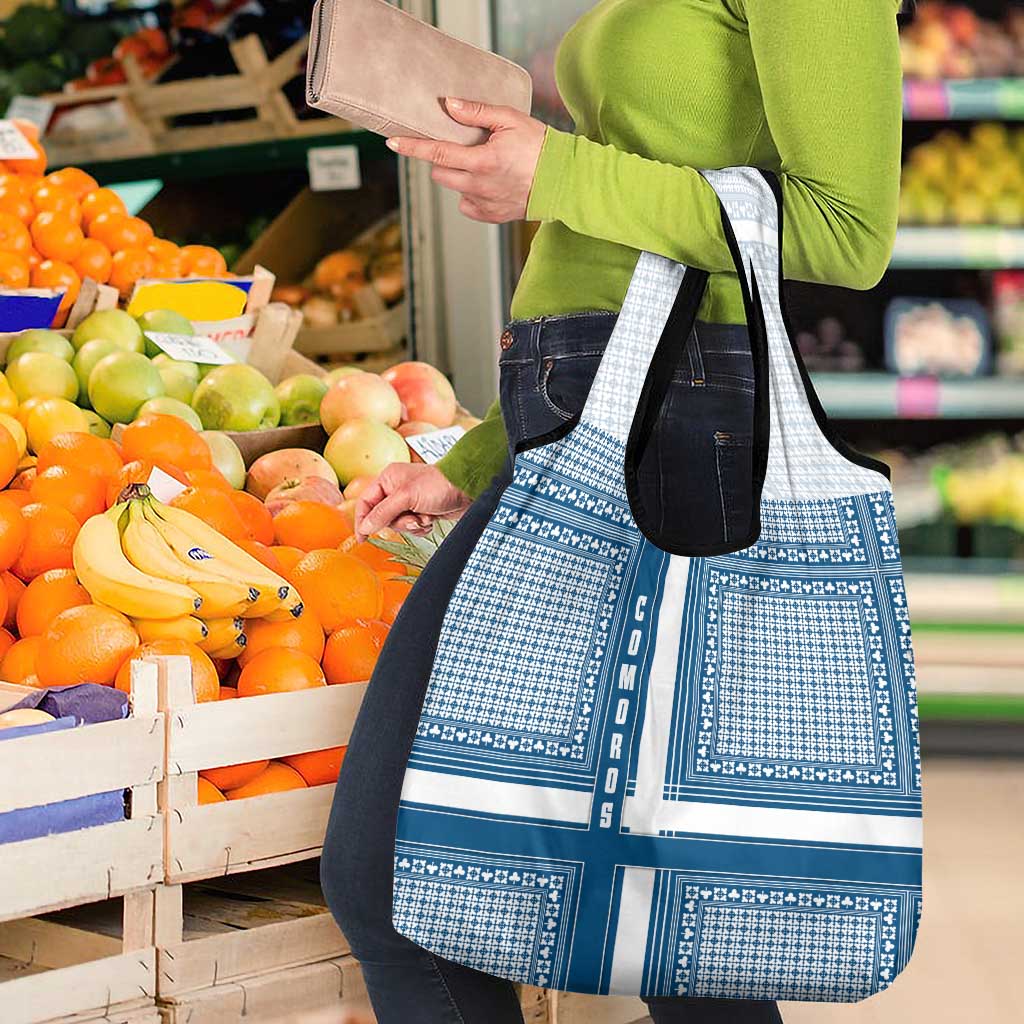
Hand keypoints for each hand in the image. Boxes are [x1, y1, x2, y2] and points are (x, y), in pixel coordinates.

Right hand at [354, 463, 472, 540]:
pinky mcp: (421, 511)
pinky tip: (431, 519)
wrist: (467, 489)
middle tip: (412, 519)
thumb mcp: (406, 497)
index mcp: (388, 479)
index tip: (362, 538)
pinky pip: (412, 527)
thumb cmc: (438, 485)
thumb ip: (383, 512)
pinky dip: (421, 527)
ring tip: (425, 517)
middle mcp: (396, 489)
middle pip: (382, 517)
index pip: (365, 502)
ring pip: (398, 524)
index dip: (362, 520)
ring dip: (412, 525)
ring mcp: (409, 501)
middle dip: (399, 522)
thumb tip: (365, 527)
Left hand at [385, 96, 546, 222]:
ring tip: (481, 164)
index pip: (437, 153)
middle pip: (440, 173)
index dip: (412, 147)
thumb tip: (448, 105)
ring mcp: (484, 204)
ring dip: (458, 175)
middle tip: (460, 147)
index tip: (392, 143)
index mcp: (482, 161)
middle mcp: (479, 186)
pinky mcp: (491, 216)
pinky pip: (467, 205)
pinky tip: (488, 183)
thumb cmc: (540, 146)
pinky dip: (471, 193)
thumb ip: (476, 112)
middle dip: (441, 159)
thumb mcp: (510, 119)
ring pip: (454, 188)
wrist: (564, 181)